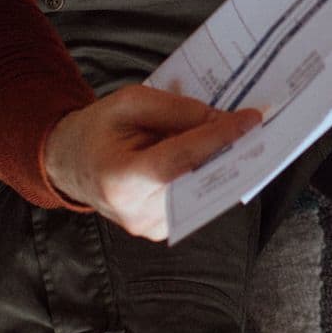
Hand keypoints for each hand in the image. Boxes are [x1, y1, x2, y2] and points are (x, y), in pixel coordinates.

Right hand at [42, 87, 260, 240]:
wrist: (71, 163)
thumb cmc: (99, 129)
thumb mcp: (130, 103)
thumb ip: (176, 111)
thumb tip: (221, 120)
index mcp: (119, 178)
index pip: (180, 159)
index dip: (218, 138)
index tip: (252, 119)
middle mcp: (135, 212)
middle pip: (196, 180)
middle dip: (230, 152)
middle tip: (260, 128)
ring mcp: (148, 227)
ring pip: (201, 192)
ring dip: (223, 164)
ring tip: (246, 137)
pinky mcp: (159, 229)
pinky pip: (195, 199)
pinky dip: (209, 176)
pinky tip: (221, 154)